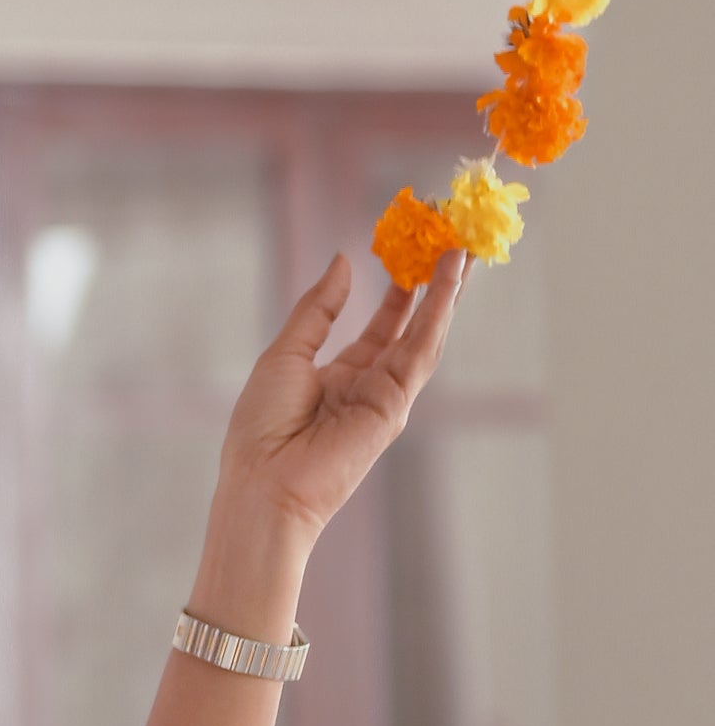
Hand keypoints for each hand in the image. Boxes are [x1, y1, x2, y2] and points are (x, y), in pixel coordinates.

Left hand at [212, 248, 466, 554]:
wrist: (263, 483)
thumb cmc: (262, 427)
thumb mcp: (286, 352)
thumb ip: (318, 309)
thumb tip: (343, 262)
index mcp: (342, 374)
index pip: (384, 324)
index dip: (402, 289)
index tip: (415, 249)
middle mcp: (371, 384)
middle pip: (414, 325)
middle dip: (436, 285)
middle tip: (456, 242)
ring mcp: (388, 395)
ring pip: (427, 333)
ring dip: (447, 291)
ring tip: (463, 247)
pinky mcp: (396, 404)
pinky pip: (421, 349)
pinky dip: (437, 312)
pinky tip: (449, 278)